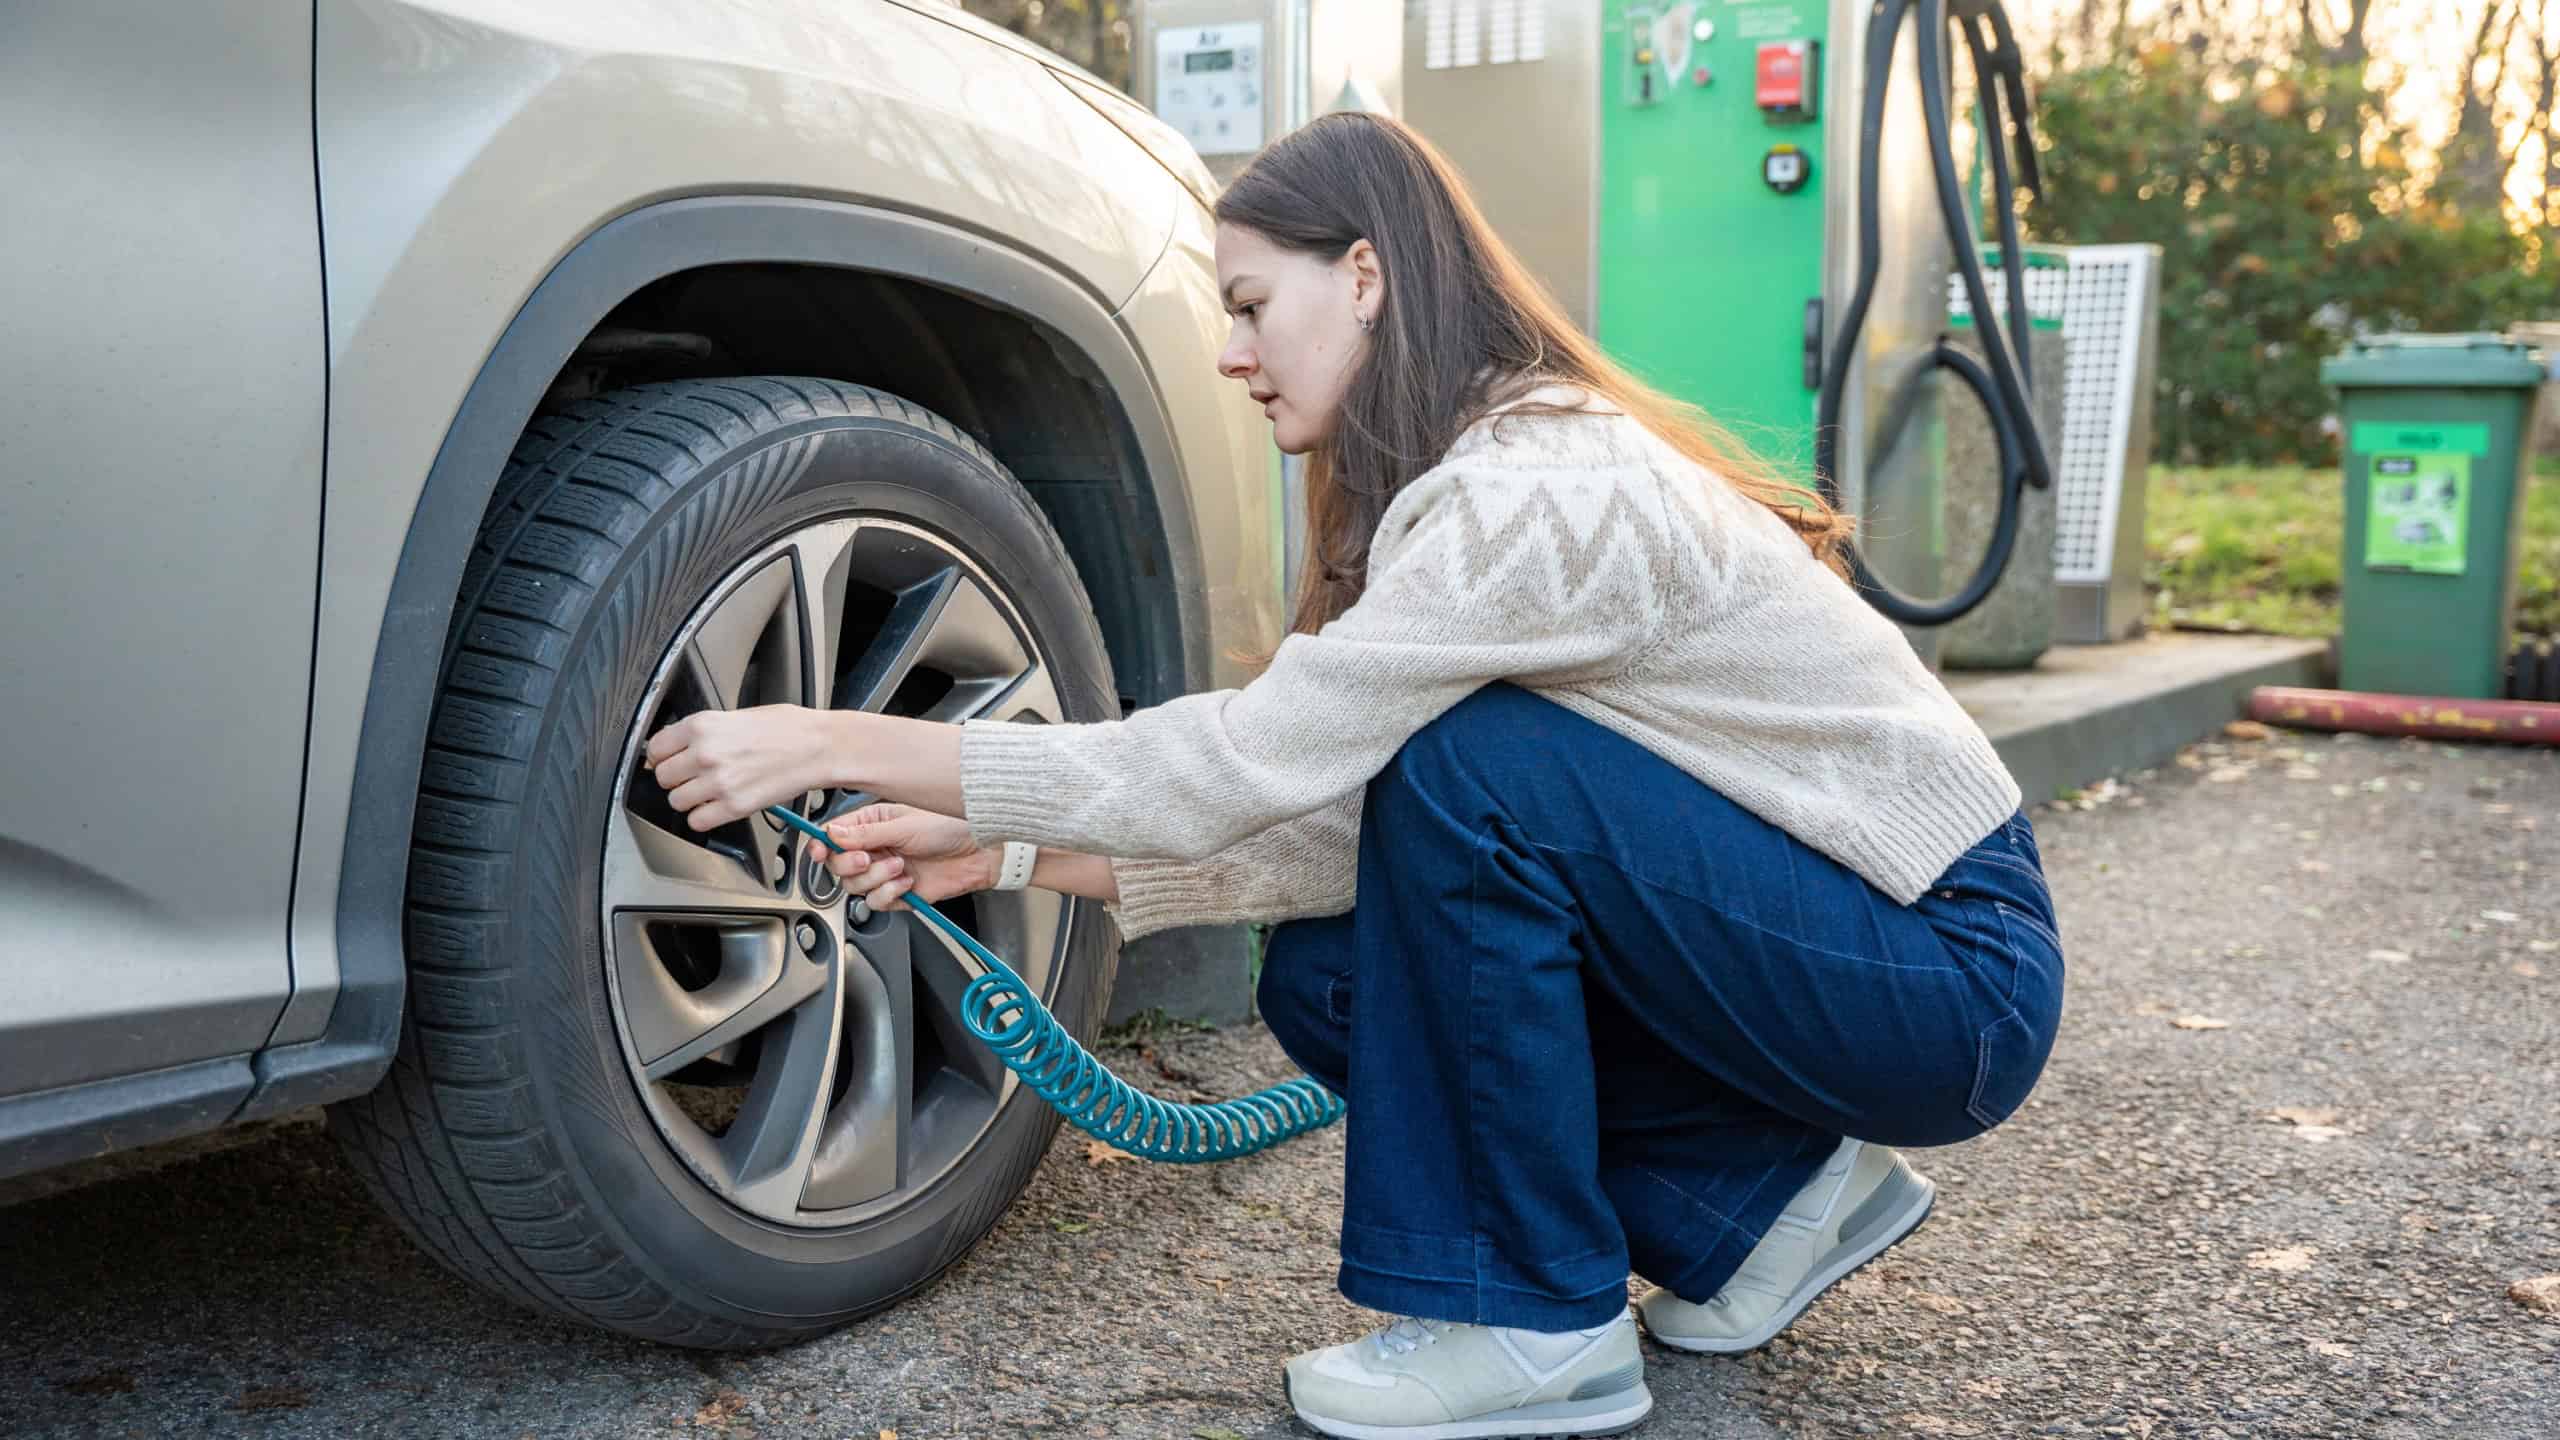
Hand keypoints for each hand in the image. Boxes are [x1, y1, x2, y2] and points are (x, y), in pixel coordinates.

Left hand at [644, 705, 838, 830]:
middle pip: (663, 777)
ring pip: (677, 801)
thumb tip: (673, 749)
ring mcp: (718, 783)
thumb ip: (700, 733)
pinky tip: (718, 805)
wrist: (818, 747)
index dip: (661, 756)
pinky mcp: (734, 806)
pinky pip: (698, 821)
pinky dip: (705, 817)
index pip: (655, 748)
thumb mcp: (734, 716)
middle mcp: (705, 754)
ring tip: (709, 791)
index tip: (669, 760)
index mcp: (702, 726)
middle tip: (694, 776)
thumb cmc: (785, 728)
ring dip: (689, 799)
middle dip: (676, 778)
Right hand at [811, 803, 995, 910]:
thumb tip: (832, 834)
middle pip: (837, 865)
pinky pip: (875, 902)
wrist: (980, 853)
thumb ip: (866, 834)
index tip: (819, 851)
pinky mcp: (896, 893)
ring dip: (876, 879)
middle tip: (869, 858)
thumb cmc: (950, 826)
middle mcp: (875, 847)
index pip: (832, 836)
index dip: (821, 845)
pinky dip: (890, 894)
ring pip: (854, 886)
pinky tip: (908, 882)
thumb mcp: (905, 825)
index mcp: (872, 823)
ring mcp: (884, 871)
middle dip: (850, 864)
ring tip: (901, 867)